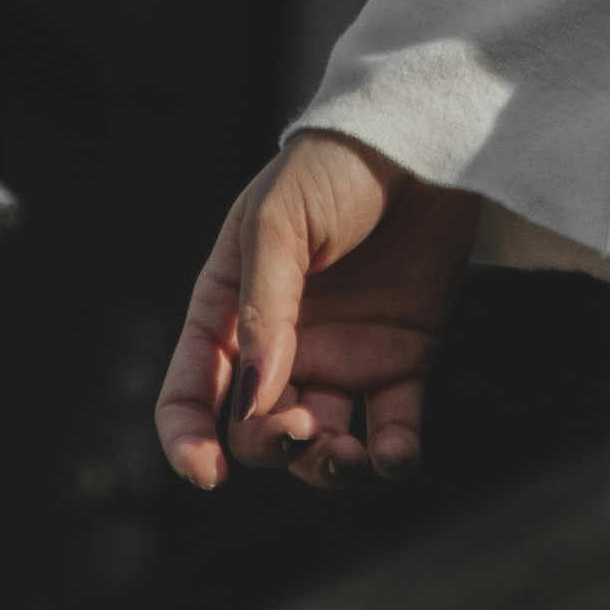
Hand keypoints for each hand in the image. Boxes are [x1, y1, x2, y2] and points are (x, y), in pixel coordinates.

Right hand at [154, 128, 478, 494]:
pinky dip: (392, 456)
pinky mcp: (401, 360)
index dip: (188, 440)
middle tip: (302, 427)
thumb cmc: (333, 167)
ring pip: (321, 445)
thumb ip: (262, 311)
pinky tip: (394, 455)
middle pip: (256, 429)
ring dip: (327, 466)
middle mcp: (281, 347)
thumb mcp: (277, 220)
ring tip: (347, 454)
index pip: (191, 391)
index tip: (208, 473)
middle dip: (272, 444)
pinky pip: (390, 429)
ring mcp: (342, 357)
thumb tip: (253, 400)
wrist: (422, 137)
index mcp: (230, 310)